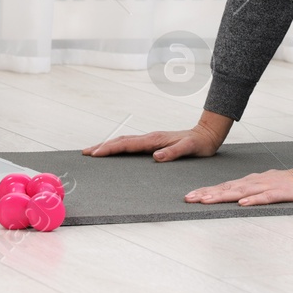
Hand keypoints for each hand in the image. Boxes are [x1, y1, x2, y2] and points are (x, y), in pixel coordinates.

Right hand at [82, 121, 223, 161]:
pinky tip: (115, 152)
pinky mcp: (153, 143)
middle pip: (121, 141)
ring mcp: (151, 140)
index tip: (95, 153)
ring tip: (93, 151)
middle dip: (102, 146)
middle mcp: (150, 138)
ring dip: (108, 146)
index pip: (127, 144)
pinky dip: (118, 147)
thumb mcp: (189, 149)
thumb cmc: (199, 144)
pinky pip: (131, 145)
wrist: (207, 135)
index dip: (109, 149)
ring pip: (124, 142)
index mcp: (154, 140)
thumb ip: (174, 152)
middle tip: (85, 152)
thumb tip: (156, 156)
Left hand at [184, 155, 292, 205]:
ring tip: (206, 200)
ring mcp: (268, 186)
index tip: (190, 196)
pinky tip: (242, 204)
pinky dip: (253, 200)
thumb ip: (253, 192)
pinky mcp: (281, 193)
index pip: (226, 187)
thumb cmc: (291, 183)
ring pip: (241, 192)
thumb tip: (236, 199)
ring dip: (223, 196)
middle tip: (189, 198)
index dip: (208, 191)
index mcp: (252, 182)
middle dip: (207, 193)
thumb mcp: (268, 187)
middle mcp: (256, 182)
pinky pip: (265, 197)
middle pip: (228, 188)